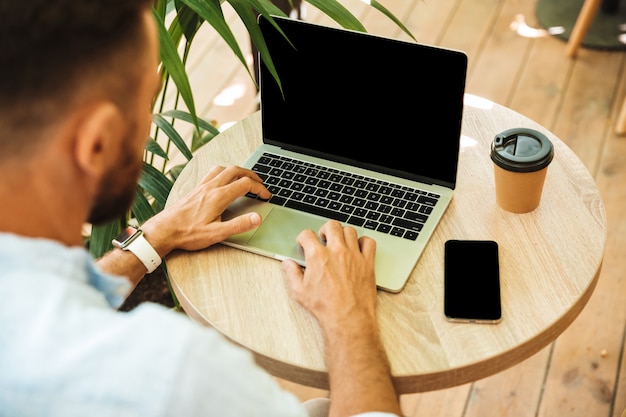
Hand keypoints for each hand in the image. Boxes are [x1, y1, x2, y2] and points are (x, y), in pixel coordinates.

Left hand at [141, 165, 270, 255]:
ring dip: (237, 170)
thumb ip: (238, 225)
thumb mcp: (216, 234)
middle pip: (236, 170)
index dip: (260, 188)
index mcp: (219, 196)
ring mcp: (202, 186)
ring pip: (224, 168)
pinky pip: (212, 172)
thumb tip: (256, 218)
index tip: (266, 194)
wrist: (164, 230)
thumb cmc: (187, 233)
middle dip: (252, 174)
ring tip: (244, 178)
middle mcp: (211, 187)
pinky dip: (223, 172)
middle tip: (260, 183)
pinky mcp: (196, 188)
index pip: (246, 184)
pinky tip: (223, 180)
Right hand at [281, 220, 377, 327]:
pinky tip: (358, 248)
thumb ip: (292, 274)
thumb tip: (288, 264)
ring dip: (343, 234)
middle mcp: (336, 251)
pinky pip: (369, 242)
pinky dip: (363, 241)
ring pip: (350, 230)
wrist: (348, 319)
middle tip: (323, 238)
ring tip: (340, 242)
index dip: (303, 237)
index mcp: (318, 256)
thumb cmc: (326, 307)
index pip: (307, 234)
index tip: (304, 243)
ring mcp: (354, 256)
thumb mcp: (300, 292)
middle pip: (331, 225)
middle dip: (324, 229)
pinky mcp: (367, 263)